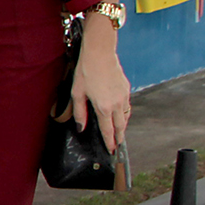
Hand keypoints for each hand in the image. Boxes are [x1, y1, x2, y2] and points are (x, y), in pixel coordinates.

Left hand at [73, 17, 130, 149]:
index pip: (108, 130)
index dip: (110, 142)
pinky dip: (124, 114)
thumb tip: (82, 128)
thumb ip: (80, 113)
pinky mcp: (126, 89)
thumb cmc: (86, 72)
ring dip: (122, 126)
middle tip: (118, 146)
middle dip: (119, 137)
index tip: (111, 150)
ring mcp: (124, 96)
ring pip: (126, 116)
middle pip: (120, 126)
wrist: (100, 54)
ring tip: (118, 133)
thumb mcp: (77, 94)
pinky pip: (127, 106)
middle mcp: (117, 104)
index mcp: (103, 107)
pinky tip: (119, 115)